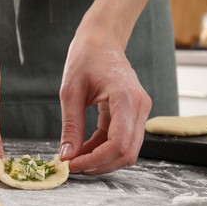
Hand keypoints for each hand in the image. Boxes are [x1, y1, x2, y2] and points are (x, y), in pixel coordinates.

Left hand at [58, 21, 151, 174]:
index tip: (71, 165)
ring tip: (75, 157)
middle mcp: (140, 106)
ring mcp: (140, 110)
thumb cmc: (86, 57)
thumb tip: (67, 155)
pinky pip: (121, 138)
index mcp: (126, 98)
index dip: (95, 161)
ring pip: (126, 149)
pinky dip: (103, 148)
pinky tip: (84, 147)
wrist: (101, 39)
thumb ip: (71, 126)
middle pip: (127, 153)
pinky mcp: (133, 112)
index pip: (118, 144)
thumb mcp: (71, 91)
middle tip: (73, 166)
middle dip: (99, 165)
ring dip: (101, 159)